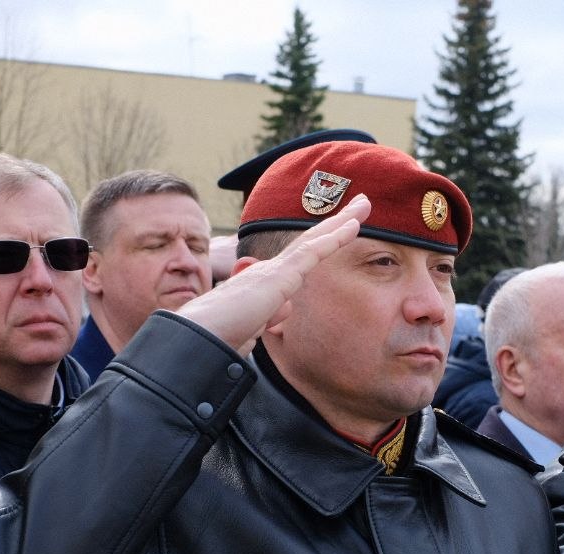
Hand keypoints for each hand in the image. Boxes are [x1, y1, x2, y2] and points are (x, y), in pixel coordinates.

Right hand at [176, 194, 369, 354]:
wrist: (199, 339)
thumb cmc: (218, 338)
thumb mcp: (249, 331)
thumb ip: (265, 320)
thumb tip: (281, 312)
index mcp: (263, 284)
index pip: (299, 260)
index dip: (320, 243)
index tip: (338, 233)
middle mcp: (268, 272)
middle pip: (309, 243)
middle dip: (335, 224)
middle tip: (358, 206)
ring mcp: (273, 272)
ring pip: (313, 241)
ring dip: (341, 222)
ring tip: (364, 205)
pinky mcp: (278, 277)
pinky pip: (312, 253)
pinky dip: (334, 238)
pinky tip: (353, 226)